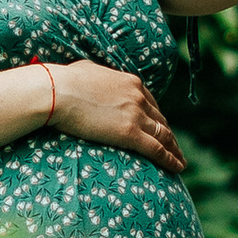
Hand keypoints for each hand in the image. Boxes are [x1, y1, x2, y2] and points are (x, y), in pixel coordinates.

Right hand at [49, 54, 186, 179]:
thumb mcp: (88, 70)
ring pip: (164, 135)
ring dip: (174, 149)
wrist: (58, 92)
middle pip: (160, 119)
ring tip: (180, 161)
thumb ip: (98, 76)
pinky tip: (178, 167)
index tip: (160, 127)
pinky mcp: (130, 133)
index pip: (151, 103)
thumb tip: (92, 76)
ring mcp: (136, 115)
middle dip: (169, 134)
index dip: (157, 117)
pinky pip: (157, 149)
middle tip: (174, 146)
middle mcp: (139, 97)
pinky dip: (170, 159)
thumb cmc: (64, 81)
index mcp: (131, 82)